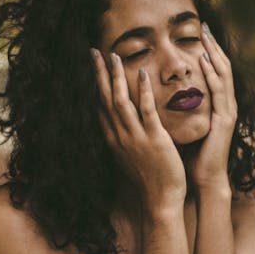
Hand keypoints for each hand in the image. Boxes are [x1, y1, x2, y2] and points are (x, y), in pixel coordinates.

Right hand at [91, 49, 186, 209]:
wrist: (160, 200)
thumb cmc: (149, 180)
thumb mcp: (131, 158)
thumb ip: (126, 140)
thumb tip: (123, 128)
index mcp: (113, 140)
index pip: (100, 107)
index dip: (96, 86)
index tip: (94, 67)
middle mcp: (119, 136)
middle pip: (105, 99)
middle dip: (99, 74)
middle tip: (94, 52)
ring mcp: (135, 137)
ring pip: (120, 101)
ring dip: (116, 77)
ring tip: (113, 56)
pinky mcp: (153, 139)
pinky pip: (146, 111)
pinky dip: (142, 91)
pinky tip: (142, 74)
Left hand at [187, 23, 236, 190]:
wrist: (201, 178)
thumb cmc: (190, 154)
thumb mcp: (184, 124)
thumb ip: (178, 107)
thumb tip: (159, 92)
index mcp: (214, 105)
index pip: (213, 71)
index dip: (207, 51)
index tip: (197, 31)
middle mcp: (224, 104)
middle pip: (221, 67)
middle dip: (213, 45)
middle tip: (204, 24)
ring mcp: (227, 111)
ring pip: (223, 74)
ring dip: (214, 52)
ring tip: (206, 34)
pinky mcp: (224, 120)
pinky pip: (219, 91)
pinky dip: (213, 74)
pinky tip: (205, 59)